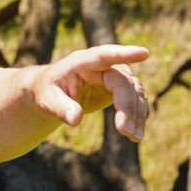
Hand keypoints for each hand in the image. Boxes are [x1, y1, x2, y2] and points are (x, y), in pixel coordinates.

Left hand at [33, 44, 149, 141]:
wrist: (55, 91)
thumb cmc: (49, 91)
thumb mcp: (47, 99)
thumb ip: (60, 107)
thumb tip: (75, 120)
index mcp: (81, 61)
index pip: (104, 55)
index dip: (123, 54)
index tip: (144, 53)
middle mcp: (102, 65)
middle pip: (122, 82)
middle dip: (126, 106)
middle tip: (124, 131)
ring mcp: (115, 75)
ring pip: (135, 92)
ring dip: (136, 115)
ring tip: (132, 137)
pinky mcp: (122, 87)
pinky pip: (136, 100)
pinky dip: (137, 117)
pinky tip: (134, 135)